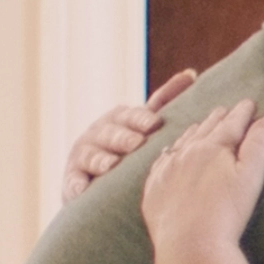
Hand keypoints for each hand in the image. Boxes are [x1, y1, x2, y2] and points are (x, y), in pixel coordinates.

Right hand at [61, 68, 196, 203]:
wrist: (102, 184)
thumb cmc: (130, 149)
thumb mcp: (145, 126)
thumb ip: (164, 102)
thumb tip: (191, 74)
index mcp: (119, 119)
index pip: (130, 116)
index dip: (140, 119)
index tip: (154, 124)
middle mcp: (98, 133)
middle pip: (110, 133)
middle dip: (122, 137)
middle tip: (136, 143)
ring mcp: (83, 155)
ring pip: (90, 155)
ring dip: (100, 159)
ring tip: (110, 166)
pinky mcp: (72, 179)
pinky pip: (72, 181)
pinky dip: (76, 184)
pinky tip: (82, 189)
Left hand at [142, 100, 263, 262]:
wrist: (189, 246)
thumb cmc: (226, 214)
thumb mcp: (250, 178)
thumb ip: (259, 146)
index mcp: (213, 147)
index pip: (231, 123)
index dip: (242, 112)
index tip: (249, 102)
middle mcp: (186, 153)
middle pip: (205, 129)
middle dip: (218, 117)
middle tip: (226, 109)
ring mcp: (167, 170)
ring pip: (181, 142)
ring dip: (193, 132)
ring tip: (200, 126)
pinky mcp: (154, 190)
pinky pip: (159, 163)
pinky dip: (168, 153)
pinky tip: (169, 154)